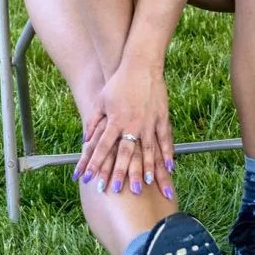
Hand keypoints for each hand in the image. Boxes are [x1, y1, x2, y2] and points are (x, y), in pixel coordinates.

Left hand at [74, 64, 174, 198]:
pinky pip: (165, 140)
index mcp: (115, 120)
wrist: (141, 65)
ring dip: (144, 169)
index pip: (103, 147)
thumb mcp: (101, 101)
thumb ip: (93, 121)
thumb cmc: (119, 83)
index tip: (89, 179)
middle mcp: (132, 124)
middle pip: (125, 153)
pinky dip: (167, 154)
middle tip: (116, 190)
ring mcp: (149, 122)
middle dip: (120, 172)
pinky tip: (169, 168)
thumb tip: (85, 139)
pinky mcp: (162, 118)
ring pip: (147, 150)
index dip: (95, 164)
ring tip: (144, 185)